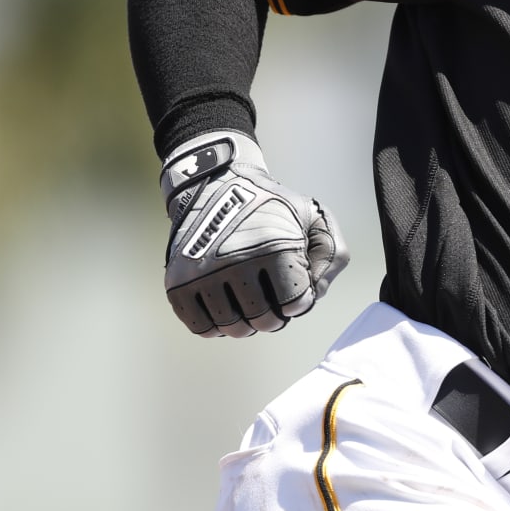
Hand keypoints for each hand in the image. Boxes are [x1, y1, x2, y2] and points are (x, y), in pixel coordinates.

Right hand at [159, 130, 348, 337]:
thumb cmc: (270, 206)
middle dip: (274, 314)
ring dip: (245, 321)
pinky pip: (200, 327)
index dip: (298, 298)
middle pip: (264, 321)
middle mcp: (236, 263)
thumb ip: (332, 256)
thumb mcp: (314, 217)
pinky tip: (224, 305)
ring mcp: (203, 274)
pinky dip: (215, 324)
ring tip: (248, 301)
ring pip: (232, 327)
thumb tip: (313, 296)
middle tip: (270, 298)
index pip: (296, 305)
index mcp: (275, 248)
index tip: (291, 281)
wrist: (216, 182)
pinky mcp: (177, 282)